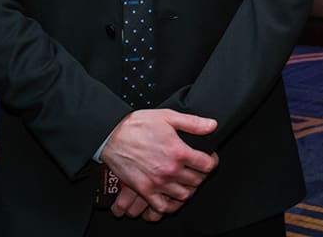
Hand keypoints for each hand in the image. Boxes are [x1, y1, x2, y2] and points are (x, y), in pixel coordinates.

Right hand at [100, 109, 219, 215]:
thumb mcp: (168, 116)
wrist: (110, 136)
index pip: (207, 165)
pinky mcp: (144, 190)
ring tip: (186, 181)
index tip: (209, 159)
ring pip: (184, 195)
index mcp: (179, 152)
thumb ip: (193, 123)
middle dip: (201, 175)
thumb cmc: (137, 125)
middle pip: (197, 181)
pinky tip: (172, 196)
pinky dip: (171, 205)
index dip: (212, 161)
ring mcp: (157, 182)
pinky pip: (162, 206)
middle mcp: (170, 170)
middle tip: (197, 169)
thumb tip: (212, 126)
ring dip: (189, 189)